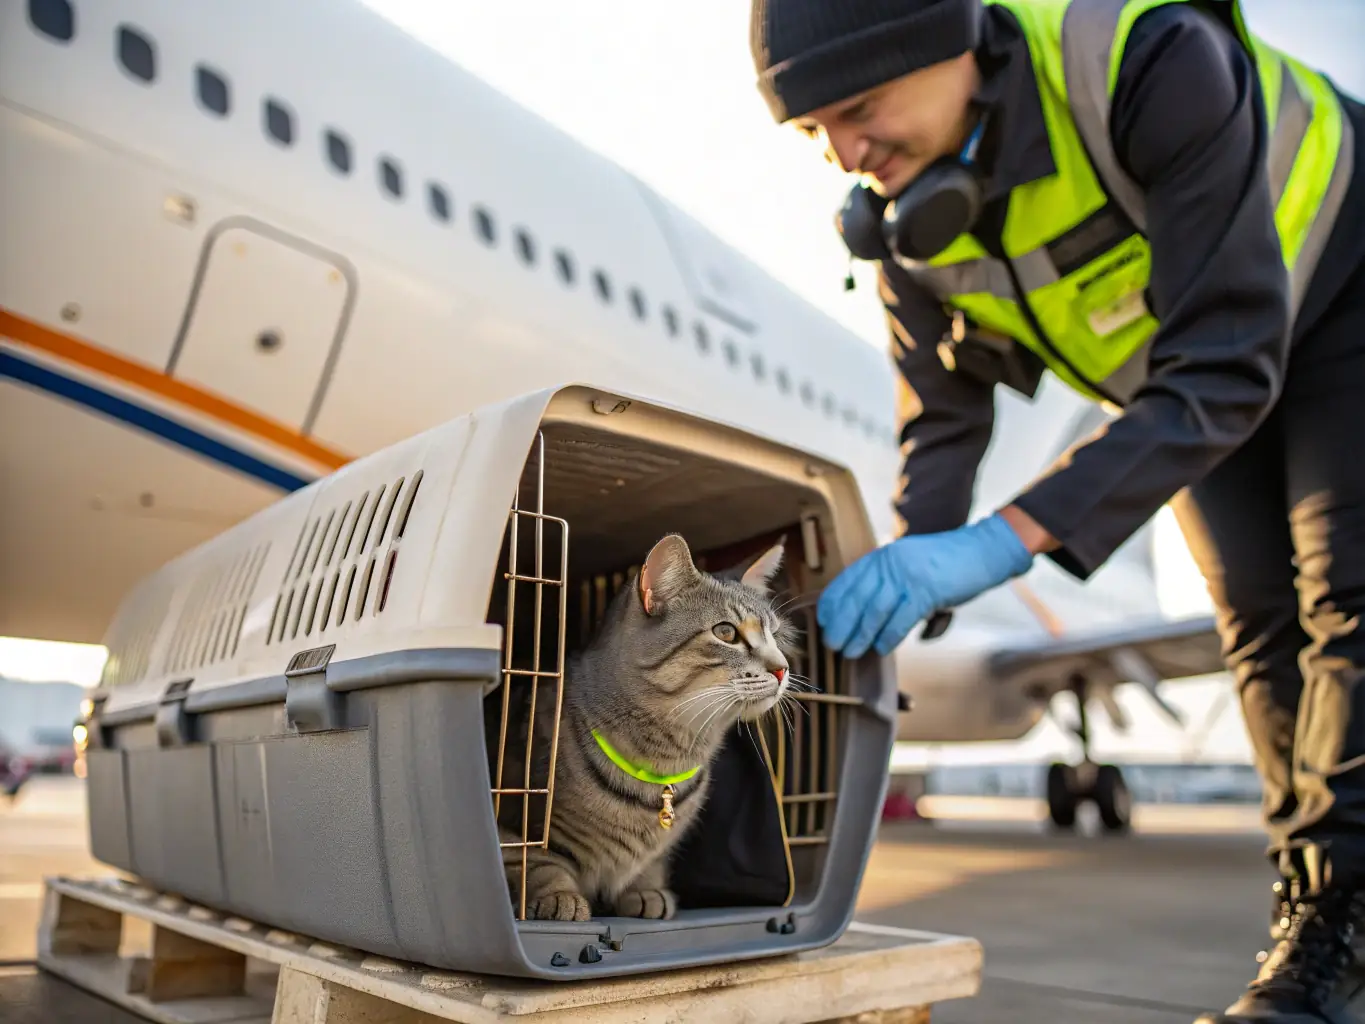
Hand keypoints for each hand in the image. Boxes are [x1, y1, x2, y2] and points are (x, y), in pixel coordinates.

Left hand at [817, 514, 1034, 658]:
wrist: (982, 551)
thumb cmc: (946, 563)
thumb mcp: (908, 562)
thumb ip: (888, 580)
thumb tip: (867, 612)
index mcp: (882, 556)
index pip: (847, 580)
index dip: (832, 603)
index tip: (823, 622)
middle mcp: (890, 563)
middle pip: (856, 598)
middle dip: (841, 625)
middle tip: (833, 644)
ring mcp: (908, 575)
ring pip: (874, 611)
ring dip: (860, 635)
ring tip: (852, 652)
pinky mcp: (927, 590)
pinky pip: (901, 619)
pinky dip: (888, 636)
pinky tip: (882, 648)